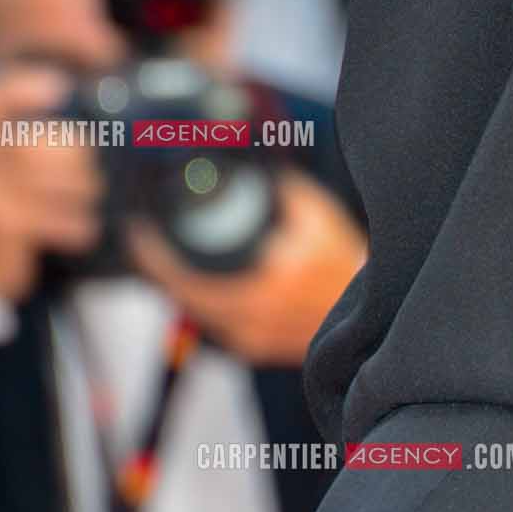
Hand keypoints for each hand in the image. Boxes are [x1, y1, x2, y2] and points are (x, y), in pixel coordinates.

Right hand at [0, 64, 99, 302]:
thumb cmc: (5, 206)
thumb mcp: (7, 170)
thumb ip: (36, 145)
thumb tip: (96, 133)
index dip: (22, 90)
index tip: (58, 87)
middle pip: (39, 144)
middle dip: (77, 161)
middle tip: (90, 180)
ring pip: (52, 180)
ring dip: (82, 195)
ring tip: (84, 205)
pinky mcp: (0, 223)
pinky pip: (55, 216)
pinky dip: (78, 225)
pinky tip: (83, 230)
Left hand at [126, 167, 364, 366]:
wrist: (374, 312)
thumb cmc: (349, 260)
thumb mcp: (319, 214)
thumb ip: (279, 189)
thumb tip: (238, 163)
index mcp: (272, 273)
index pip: (188, 269)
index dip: (153, 250)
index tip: (138, 229)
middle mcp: (259, 309)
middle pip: (181, 294)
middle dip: (157, 267)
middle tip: (142, 243)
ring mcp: (255, 334)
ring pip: (193, 311)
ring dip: (176, 285)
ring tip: (167, 259)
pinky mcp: (256, 347)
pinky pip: (212, 324)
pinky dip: (202, 303)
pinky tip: (201, 284)